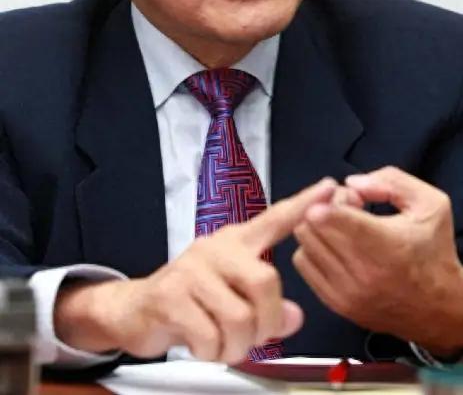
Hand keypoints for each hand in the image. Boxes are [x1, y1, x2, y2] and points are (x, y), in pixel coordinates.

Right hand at [55, 177, 336, 363]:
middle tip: (253, 336)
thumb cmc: (193, 301)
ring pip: (239, 317)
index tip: (329, 188)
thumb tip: (294, 317)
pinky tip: (201, 343)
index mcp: (236, 243)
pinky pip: (210, 336)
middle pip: (265, 282)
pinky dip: (212, 353)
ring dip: (236, 345)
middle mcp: (216, 248)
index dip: (303, 205)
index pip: (274, 219)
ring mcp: (192, 269)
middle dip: (267, 322)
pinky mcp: (172, 295)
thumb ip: (268, 304)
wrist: (137, 309)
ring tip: (223, 343)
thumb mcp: (234, 298)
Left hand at [293, 166, 462, 353]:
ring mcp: (347, 292)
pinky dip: (314, 248)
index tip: (339, 194)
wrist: (441, 309)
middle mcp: (363, 273)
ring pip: (304, 242)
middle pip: (311, 225)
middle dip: (325, 207)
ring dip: (319, 228)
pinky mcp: (337, 304)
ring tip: (344, 228)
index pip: (330, 218)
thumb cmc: (434, 251)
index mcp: (386, 245)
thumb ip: (392, 181)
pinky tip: (336, 246)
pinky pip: (303, 263)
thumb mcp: (429, 204)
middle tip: (348, 208)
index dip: (327, 199)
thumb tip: (351, 184)